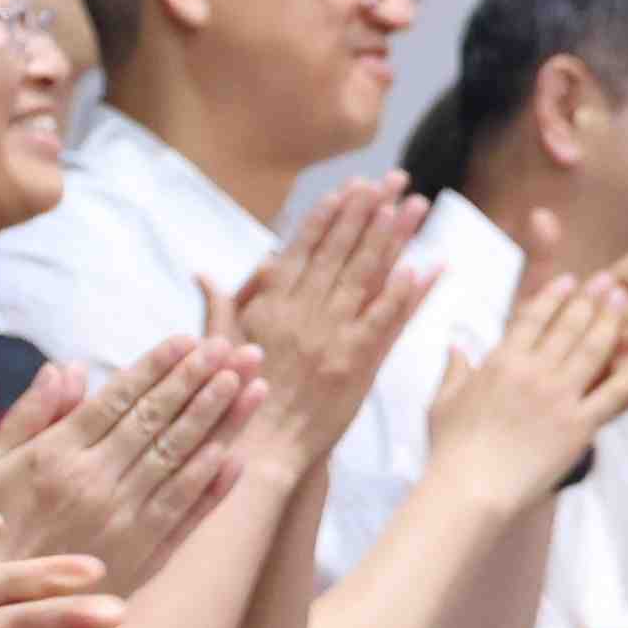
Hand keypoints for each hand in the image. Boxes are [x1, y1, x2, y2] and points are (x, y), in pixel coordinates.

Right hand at [0, 335, 258, 594]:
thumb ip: (30, 414)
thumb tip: (71, 368)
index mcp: (58, 456)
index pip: (120, 400)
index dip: (158, 368)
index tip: (191, 340)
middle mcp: (98, 484)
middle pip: (160, 422)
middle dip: (202, 381)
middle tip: (237, 349)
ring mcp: (126, 521)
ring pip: (182, 460)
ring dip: (220, 421)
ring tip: (251, 386)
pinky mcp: (144, 556)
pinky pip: (186, 513)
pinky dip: (213, 485)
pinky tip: (236, 455)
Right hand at [220, 174, 428, 465]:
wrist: (260, 447)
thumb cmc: (237, 399)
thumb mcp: (221, 346)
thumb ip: (219, 305)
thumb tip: (203, 273)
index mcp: (272, 306)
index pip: (305, 249)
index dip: (329, 216)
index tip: (348, 188)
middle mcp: (302, 314)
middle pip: (340, 252)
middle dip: (367, 212)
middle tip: (390, 180)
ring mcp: (331, 337)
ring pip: (366, 276)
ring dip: (393, 238)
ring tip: (413, 206)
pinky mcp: (355, 365)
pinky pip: (384, 321)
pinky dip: (404, 293)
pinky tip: (423, 266)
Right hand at [430, 263, 627, 504]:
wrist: (471, 489)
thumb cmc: (450, 450)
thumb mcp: (441, 403)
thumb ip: (452, 370)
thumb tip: (455, 347)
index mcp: (500, 362)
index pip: (532, 317)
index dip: (554, 296)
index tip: (570, 281)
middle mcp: (533, 372)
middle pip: (569, 325)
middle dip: (591, 299)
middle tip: (609, 281)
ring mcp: (559, 397)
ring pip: (593, 349)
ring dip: (612, 321)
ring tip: (626, 302)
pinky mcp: (580, 425)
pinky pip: (615, 391)